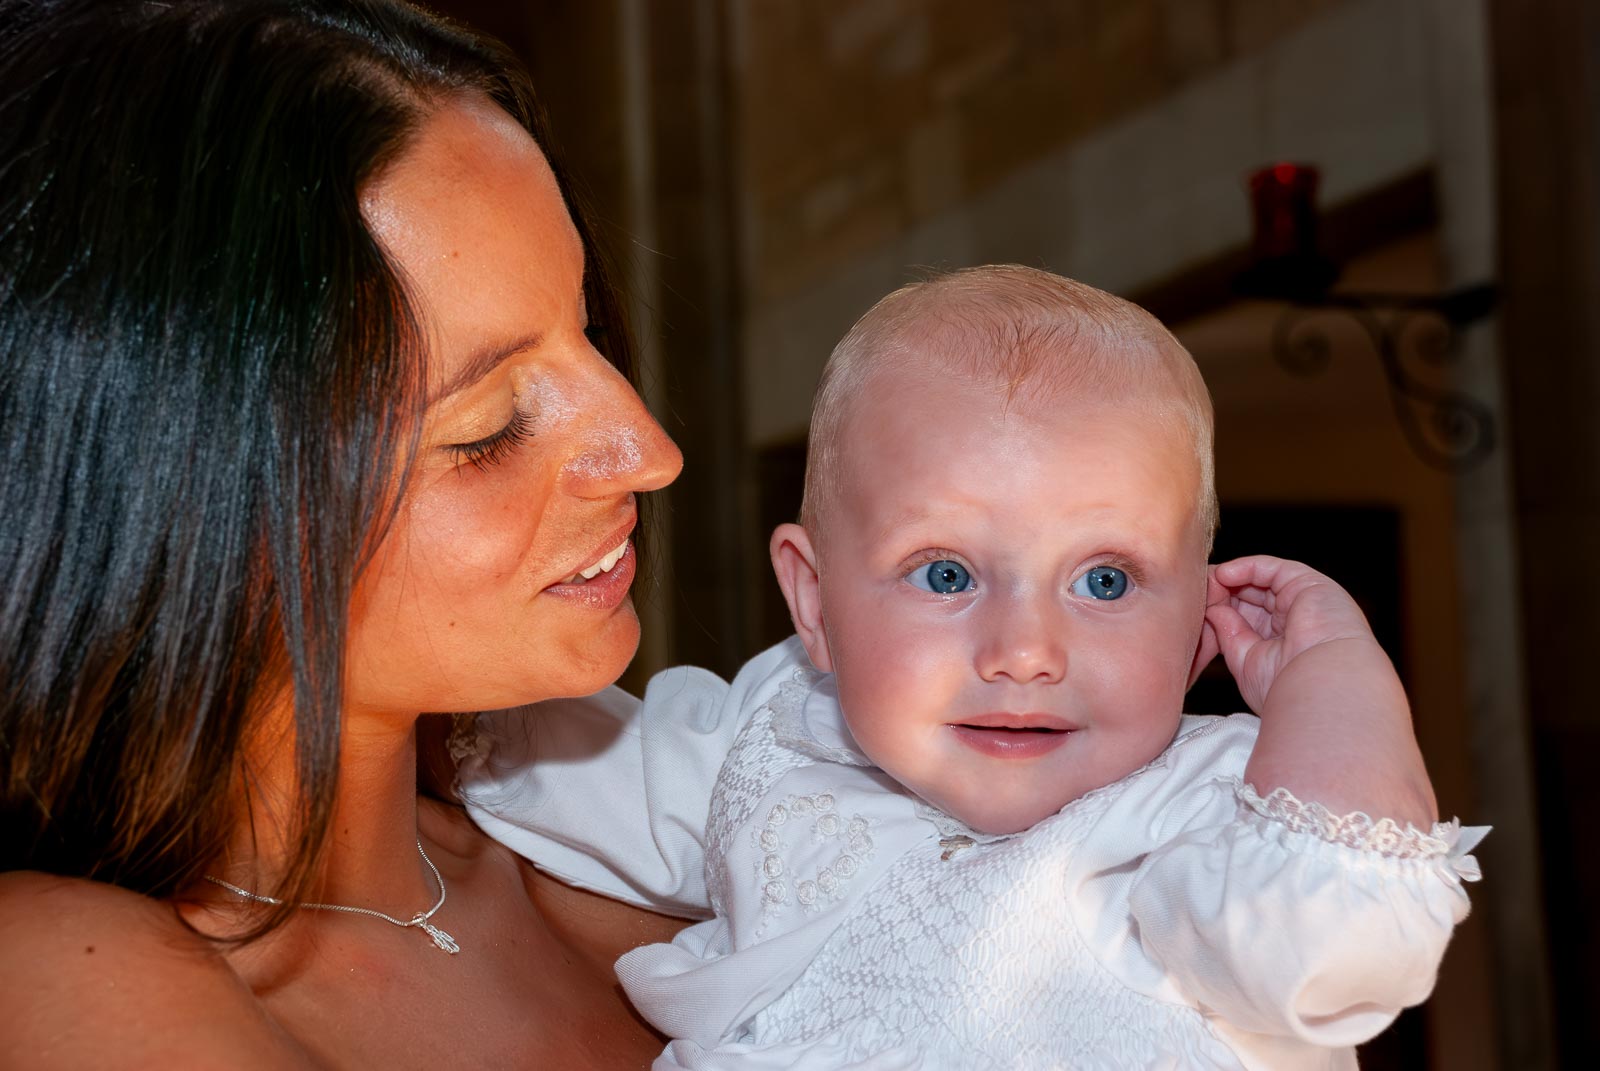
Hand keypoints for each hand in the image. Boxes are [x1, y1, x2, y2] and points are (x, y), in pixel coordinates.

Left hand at [1199, 555, 1387, 715]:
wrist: (1322, 685)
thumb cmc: (1286, 686)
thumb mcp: (1246, 660)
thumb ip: (1229, 632)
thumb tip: (1212, 611)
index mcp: (1284, 644)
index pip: (1247, 619)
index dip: (1221, 612)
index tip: (1194, 612)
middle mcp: (1296, 621)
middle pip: (1251, 597)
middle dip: (1222, 595)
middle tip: (1193, 594)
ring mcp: (1304, 601)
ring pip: (1260, 581)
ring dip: (1229, 581)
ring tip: (1205, 585)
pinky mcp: (1309, 583)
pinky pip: (1272, 568)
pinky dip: (1246, 567)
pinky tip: (1223, 575)